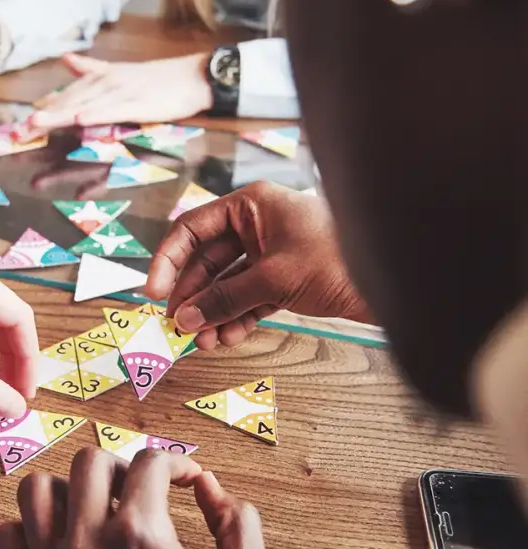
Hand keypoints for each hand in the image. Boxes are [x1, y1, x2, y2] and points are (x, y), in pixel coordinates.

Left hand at [0, 449, 271, 548]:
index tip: (186, 479)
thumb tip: (212, 490)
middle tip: (142, 492)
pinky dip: (29, 530)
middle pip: (89, 463)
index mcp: (143, 537)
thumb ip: (241, 525)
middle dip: (123, 468)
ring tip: (95, 510)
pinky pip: (8, 538)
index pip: (150, 463)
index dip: (177, 463)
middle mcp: (88, 546)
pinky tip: (60, 543)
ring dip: (69, 490)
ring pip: (36, 491)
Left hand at [28, 52, 211, 130]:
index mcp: (101, 78)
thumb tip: (67, 59)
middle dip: (42, 118)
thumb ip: (92, 68)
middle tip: (17, 132)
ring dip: (59, 116)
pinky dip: (95, 114)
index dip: (43, 110)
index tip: (19, 125)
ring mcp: (122, 92)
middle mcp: (106, 83)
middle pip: (68, 102)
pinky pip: (113, 110)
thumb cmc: (159, 80)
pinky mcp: (139, 103)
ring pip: (84, 106)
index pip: (66, 96)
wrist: (192, 76)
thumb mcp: (121, 72)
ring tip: (35, 125)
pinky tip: (79, 120)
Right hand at [146, 181, 370, 349]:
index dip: (168, 261)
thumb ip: (225, 298)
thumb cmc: (338, 260)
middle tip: (177, 327)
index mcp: (250, 205)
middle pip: (206, 261)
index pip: (192, 229)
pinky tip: (228, 337)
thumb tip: (185, 319)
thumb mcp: (274, 279)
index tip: (153, 294)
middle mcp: (256, 225)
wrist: (396, 280)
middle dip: (193, 296)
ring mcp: (269, 252)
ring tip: (203, 342)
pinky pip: (247, 297)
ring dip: (212, 313)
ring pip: (226, 284)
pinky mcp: (283, 278)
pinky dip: (236, 317)